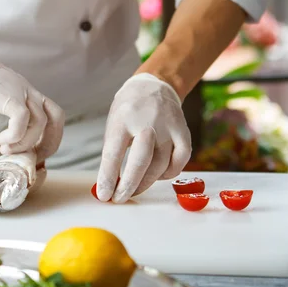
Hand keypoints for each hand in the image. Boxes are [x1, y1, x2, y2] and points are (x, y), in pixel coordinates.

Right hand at [0, 29, 64, 163]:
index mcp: (25, 96)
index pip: (51, 118)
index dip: (46, 140)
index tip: (29, 156)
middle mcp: (28, 92)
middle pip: (56, 119)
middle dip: (47, 145)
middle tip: (27, 159)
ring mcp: (21, 91)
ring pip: (41, 122)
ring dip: (25, 143)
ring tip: (4, 148)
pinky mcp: (9, 94)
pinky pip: (23, 119)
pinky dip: (15, 136)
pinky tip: (0, 140)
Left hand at [96, 73, 191, 202]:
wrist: (153, 87)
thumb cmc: (128, 112)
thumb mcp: (114, 125)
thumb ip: (112, 153)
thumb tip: (107, 186)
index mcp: (123, 119)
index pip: (113, 153)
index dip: (108, 178)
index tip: (104, 195)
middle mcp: (147, 122)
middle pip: (140, 161)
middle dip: (129, 186)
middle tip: (119, 199)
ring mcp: (168, 126)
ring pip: (161, 165)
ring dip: (146, 183)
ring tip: (134, 189)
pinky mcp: (183, 131)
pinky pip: (180, 160)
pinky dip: (168, 174)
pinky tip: (157, 176)